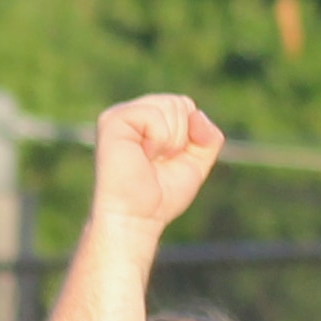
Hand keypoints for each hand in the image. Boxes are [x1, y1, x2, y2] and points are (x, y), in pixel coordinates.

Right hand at [90, 94, 226, 230]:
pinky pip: (154, 115)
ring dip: (171, 141)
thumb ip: (208, 137)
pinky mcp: (113, 120)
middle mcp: (133, 112)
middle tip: (159, 161)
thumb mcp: (196, 164)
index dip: (190, 135)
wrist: (138, 217)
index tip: (171, 159)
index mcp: (149, 119)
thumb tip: (197, 113)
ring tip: (150, 159)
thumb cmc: (161, 196)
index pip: (185, 106)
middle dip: (181, 138)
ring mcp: (121, 114)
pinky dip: (158, 139)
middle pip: (180, 103)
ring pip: (170, 106)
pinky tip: (143, 155)